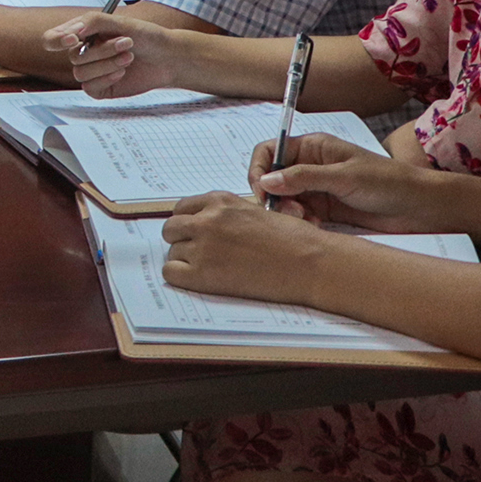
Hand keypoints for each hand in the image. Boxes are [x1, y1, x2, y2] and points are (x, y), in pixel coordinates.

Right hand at [51, 13, 191, 97]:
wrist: (169, 58)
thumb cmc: (147, 36)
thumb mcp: (121, 22)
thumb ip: (94, 22)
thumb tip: (72, 31)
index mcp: (83, 33)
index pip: (53, 38)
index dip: (56, 39)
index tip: (72, 38)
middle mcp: (84, 52)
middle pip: (73, 56)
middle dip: (102, 50)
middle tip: (126, 42)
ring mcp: (92, 71)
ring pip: (81, 72)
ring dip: (107, 63)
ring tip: (130, 56)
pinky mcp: (100, 88)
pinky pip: (89, 87)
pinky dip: (106, 78)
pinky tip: (122, 71)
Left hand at [160, 192, 341, 305]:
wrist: (309, 263)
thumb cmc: (293, 240)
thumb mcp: (257, 213)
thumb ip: (229, 215)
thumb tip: (211, 226)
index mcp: (220, 201)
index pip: (182, 209)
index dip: (188, 224)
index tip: (195, 235)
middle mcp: (207, 219)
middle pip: (171, 228)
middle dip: (182, 241)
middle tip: (200, 254)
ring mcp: (203, 245)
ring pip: (171, 251)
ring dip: (184, 260)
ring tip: (209, 269)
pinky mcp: (203, 272)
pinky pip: (171, 272)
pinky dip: (181, 278)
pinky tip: (201, 280)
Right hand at [246, 133, 452, 232]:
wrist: (420, 207)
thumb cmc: (388, 182)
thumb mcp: (344, 176)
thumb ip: (303, 177)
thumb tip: (266, 180)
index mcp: (313, 147)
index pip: (270, 151)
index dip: (260, 169)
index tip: (262, 191)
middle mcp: (310, 166)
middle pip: (273, 178)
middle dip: (274, 196)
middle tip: (290, 213)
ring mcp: (317, 189)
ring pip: (284, 200)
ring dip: (288, 212)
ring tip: (306, 221)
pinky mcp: (325, 210)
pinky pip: (300, 216)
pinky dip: (301, 223)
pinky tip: (316, 227)